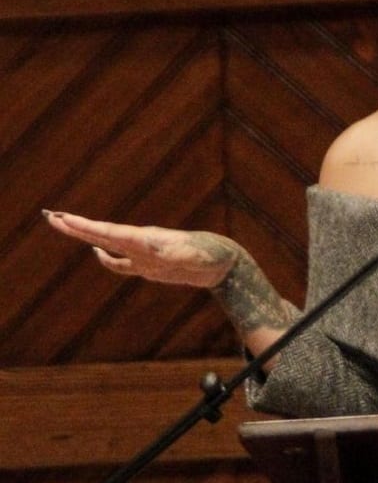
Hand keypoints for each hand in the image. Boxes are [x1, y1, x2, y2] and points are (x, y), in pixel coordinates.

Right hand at [43, 211, 239, 288]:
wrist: (223, 261)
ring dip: (86, 236)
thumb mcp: (194, 254)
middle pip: (102, 233)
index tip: (64, 218)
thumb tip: (161, 248)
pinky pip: (122, 263)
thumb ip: (178, 250)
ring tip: (63, 225)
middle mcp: (141, 243)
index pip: (110, 232)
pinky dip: (107, 259)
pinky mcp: (150, 266)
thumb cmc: (211, 255)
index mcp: (146, 239)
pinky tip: (97, 254)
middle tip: (50, 216)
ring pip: (108, 244)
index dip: (86, 227)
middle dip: (76, 227)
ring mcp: (143, 254)